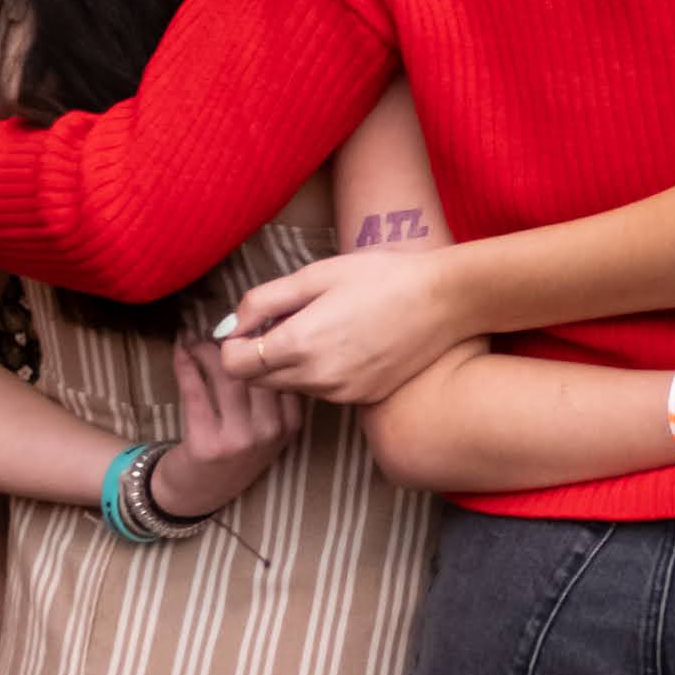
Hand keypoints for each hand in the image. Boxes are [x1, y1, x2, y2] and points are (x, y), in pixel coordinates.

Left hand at [145, 332, 300, 518]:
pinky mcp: (208, 443)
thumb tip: (262, 332)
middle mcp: (271, 431)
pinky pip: (196, 391)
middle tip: (216, 324)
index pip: (284, 370)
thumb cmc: (232, 451)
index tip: (247, 322)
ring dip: (205, 349)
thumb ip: (271, 393)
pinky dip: (185, 365)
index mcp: (291, 423)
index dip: (264, 341)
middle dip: (233, 340)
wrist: (198, 493)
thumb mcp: (266, 427)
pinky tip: (180, 351)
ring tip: (193, 336)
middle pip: (256, 369)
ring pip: (227, 375)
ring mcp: (241, 439)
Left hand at [213, 244, 464, 402]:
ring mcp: (343, 393)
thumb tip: (228, 327)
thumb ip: (261, 302)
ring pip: (292, 387)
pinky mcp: (364, 398)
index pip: (234, 364)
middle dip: (259, 355)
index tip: (252, 326)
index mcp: (299, 344)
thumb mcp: (314, 276)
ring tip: (322, 329)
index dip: (234, 344)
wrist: (446, 300)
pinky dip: (322, 372)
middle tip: (284, 323)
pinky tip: (348, 343)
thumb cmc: (381, 277)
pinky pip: (324, 391)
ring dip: (291, 365)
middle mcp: (317, 378)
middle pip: (258, 380)